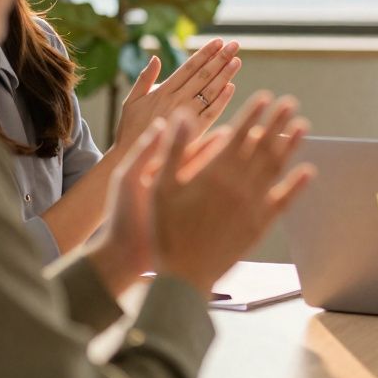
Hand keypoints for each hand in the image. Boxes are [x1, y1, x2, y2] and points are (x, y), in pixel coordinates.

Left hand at [88, 113, 238, 296]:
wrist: (120, 255)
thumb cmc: (121, 217)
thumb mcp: (130, 178)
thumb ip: (145, 150)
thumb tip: (162, 122)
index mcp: (166, 171)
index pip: (194, 151)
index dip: (212, 141)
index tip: (230, 131)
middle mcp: (181, 186)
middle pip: (211, 165)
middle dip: (231, 154)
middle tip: (253, 143)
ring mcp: (189, 205)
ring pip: (218, 186)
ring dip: (237, 175)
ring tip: (256, 165)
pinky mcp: (194, 223)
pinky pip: (218, 207)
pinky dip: (234, 199)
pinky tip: (250, 194)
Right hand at [113, 39, 242, 148]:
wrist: (132, 159)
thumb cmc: (130, 129)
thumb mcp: (131, 101)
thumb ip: (143, 79)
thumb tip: (154, 57)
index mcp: (162, 91)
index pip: (189, 67)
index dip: (205, 53)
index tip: (218, 42)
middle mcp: (176, 101)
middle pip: (203, 75)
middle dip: (220, 58)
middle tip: (235, 44)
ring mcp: (186, 116)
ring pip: (210, 91)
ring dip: (225, 75)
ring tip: (237, 61)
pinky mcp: (194, 132)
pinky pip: (211, 114)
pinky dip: (222, 101)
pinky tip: (231, 88)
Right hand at [151, 92, 314, 295]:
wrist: (182, 274)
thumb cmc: (164, 229)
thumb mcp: (159, 186)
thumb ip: (172, 149)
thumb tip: (179, 116)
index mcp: (214, 171)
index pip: (240, 133)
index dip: (253, 113)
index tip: (266, 97)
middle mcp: (238, 184)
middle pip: (263, 145)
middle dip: (277, 122)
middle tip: (290, 103)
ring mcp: (253, 204)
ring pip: (277, 168)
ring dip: (291, 145)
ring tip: (303, 126)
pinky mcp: (260, 224)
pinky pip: (283, 200)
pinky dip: (296, 185)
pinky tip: (308, 171)